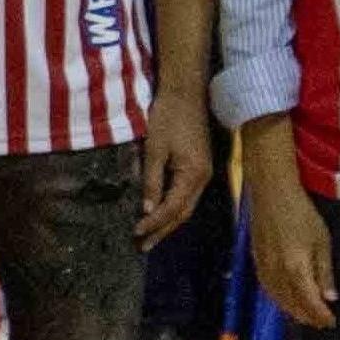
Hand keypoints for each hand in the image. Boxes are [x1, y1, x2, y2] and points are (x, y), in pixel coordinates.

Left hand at [134, 95, 212, 243]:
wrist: (185, 93)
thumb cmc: (168, 117)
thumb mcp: (155, 149)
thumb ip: (152, 180)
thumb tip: (147, 209)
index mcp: (193, 174)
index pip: (172, 208)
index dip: (154, 223)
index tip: (136, 233)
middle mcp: (203, 178)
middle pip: (183, 213)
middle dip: (162, 230)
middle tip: (143, 246)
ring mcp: (204, 173)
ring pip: (186, 206)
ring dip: (168, 222)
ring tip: (150, 237)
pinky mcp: (199, 167)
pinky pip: (187, 195)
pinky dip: (173, 208)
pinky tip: (161, 214)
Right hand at [246, 175, 335, 327]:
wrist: (272, 193)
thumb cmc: (300, 212)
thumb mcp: (322, 241)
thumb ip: (324, 272)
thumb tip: (330, 297)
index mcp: (296, 269)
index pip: (310, 303)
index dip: (321, 316)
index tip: (331, 322)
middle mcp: (278, 273)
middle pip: (292, 305)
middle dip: (308, 317)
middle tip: (321, 322)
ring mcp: (265, 268)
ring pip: (277, 300)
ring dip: (292, 312)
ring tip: (305, 317)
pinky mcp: (257, 261)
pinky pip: (267, 289)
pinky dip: (277, 300)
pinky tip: (284, 300)